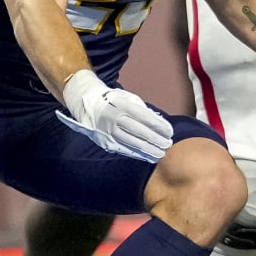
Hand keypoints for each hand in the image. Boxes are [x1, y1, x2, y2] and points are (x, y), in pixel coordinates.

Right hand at [59, 69, 173, 162]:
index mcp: (120, 104)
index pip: (142, 116)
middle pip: (137, 130)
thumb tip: (160, 122)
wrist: (86, 102)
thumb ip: (143, 110)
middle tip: (167, 144)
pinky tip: (147, 157)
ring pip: (129, 142)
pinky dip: (136, 153)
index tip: (169, 132)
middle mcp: (112, 117)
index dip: (157, 125)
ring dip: (147, 149)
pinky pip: (122, 148)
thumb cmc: (114, 100)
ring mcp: (106, 130)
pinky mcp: (103, 140)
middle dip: (154, 139)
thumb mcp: (128, 98)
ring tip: (160, 154)